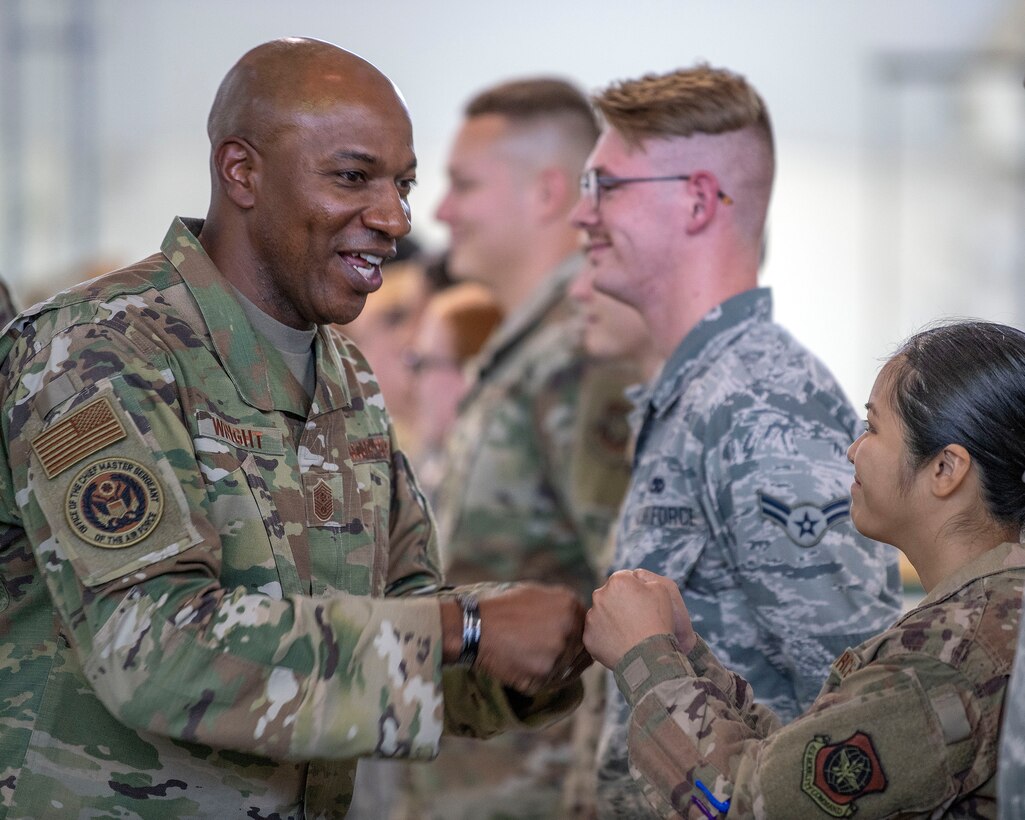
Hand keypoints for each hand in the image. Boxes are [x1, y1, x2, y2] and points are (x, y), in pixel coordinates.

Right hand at [473, 584, 589, 694]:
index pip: (586, 629)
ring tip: (530, 655)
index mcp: (570, 606)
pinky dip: (540, 677)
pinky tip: (524, 664)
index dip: (573, 635)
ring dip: (555, 666)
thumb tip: (579, 618)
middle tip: (542, 649)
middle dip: (567, 652)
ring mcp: (558, 655)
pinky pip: (551, 682)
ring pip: (567, 668)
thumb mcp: (536, 593)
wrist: (476, 628)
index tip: (556, 637)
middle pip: (580, 650)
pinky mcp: (544, 677)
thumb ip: (563, 604)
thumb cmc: (503, 608)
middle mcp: (569, 630)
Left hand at [584, 569, 694, 669]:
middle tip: (634, 619)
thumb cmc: (658, 621)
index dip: (633, 590)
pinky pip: (596, 633)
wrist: (650, 656)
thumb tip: (634, 577)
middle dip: (619, 603)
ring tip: (627, 632)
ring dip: (610, 619)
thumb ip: (644, 578)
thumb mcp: (660, 589)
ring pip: (600, 614)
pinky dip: (605, 637)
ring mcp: (592, 617)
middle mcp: (599, 596)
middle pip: (608, 595)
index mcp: (617, 581)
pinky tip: (620, 642)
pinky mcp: (588, 637)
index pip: (623, 579)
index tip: (641, 603)